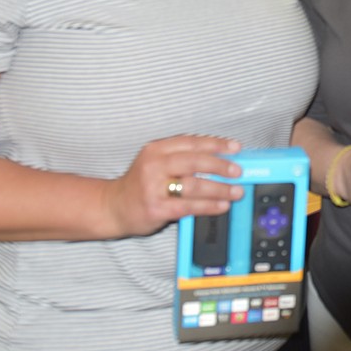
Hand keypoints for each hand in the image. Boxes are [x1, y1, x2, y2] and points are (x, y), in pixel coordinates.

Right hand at [101, 135, 243, 237]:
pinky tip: (222, 206)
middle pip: (194, 161)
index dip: (216, 144)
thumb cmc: (141, 184)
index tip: (235, 147)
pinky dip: (209, 206)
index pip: (191, 142)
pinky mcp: (157, 208)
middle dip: (221, 165)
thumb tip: (221, 159)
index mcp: (156, 149)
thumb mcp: (156, 162)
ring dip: (220, 189)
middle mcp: (154, 165)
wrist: (112, 207)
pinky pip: (189, 206)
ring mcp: (154, 188)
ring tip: (236, 191)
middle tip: (238, 171)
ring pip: (194, 185)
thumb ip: (182, 158)